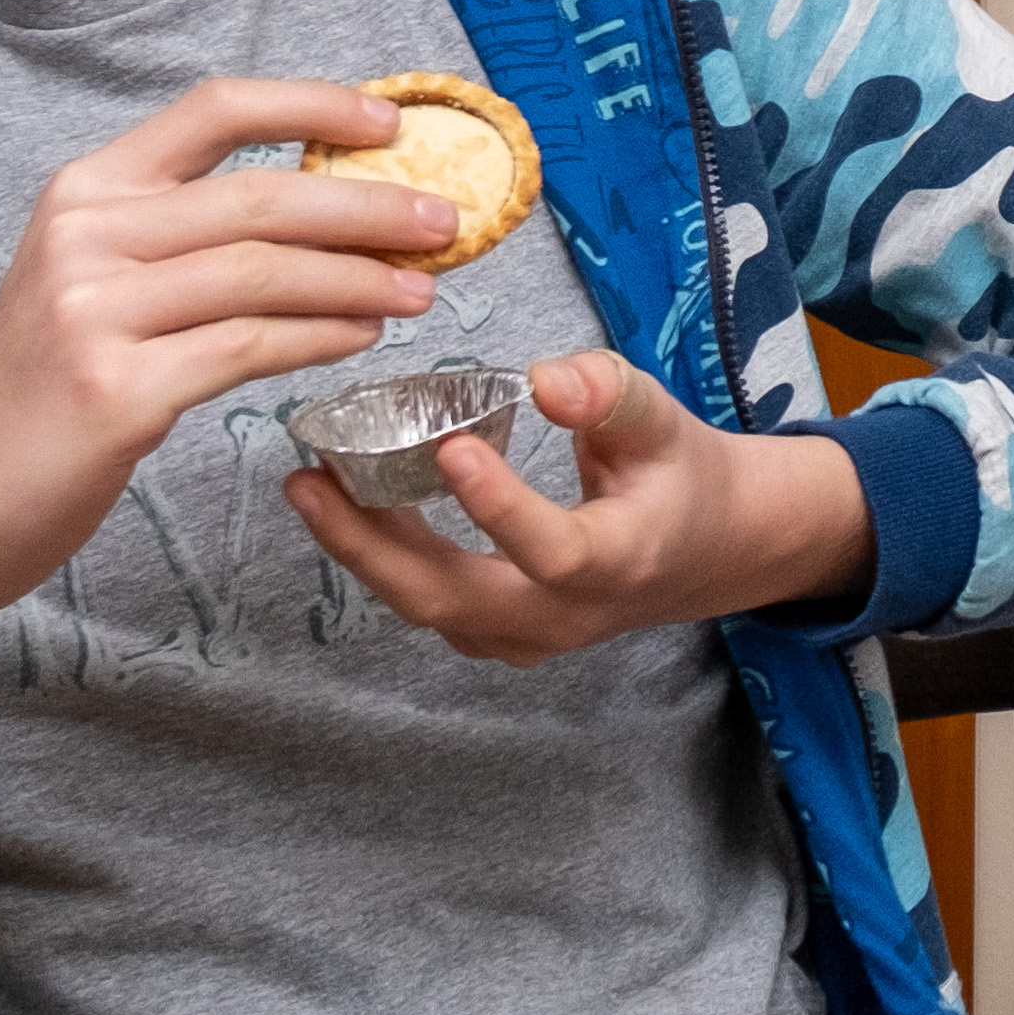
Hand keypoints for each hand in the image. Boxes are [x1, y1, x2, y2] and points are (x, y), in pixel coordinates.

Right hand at [0, 78, 448, 747]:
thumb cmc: (42, 394)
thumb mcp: (91, 285)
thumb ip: (178, 238)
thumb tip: (324, 210)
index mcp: (83, 190)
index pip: (213, 110)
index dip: (312, 104)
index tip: (391, 122)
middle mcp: (83, 236)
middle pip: (260, 196)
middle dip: (370, 205)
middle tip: (448, 221)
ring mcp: (93, 313)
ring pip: (266, 273)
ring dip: (362, 277)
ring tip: (425, 288)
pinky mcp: (115, 391)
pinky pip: (250, 349)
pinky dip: (321, 337)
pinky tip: (363, 336)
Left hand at [286, 347, 878, 664]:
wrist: (704, 549)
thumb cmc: (680, 474)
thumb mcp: (662, 419)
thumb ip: (608, 394)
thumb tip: (544, 379)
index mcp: (616, 561)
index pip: (552, 549)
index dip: (500, 506)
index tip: (449, 447)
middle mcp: (564, 614)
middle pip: (451, 597)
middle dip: (369, 542)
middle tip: (310, 478)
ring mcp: (526, 635)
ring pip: (427, 606)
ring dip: (362, 549)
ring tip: (309, 486)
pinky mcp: (499, 633)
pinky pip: (430, 605)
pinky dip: (383, 560)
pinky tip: (347, 506)